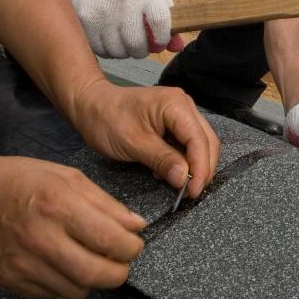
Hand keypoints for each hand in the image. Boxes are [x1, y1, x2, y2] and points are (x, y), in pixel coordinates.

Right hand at [0, 154, 145, 298]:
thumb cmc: (22, 180)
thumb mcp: (69, 177)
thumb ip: (106, 203)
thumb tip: (136, 225)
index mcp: (59, 206)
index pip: (109, 240)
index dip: (131, 247)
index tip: (134, 244)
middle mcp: (40, 238)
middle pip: (96, 274)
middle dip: (119, 272)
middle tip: (122, 262)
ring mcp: (23, 263)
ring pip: (77, 290)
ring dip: (94, 279)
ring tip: (93, 260)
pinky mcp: (11, 280)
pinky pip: (53, 294)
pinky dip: (68, 284)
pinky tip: (66, 264)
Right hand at [67, 0, 182, 57]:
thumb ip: (168, 21)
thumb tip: (177, 47)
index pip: (160, 22)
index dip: (162, 38)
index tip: (159, 42)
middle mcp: (124, 0)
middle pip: (137, 43)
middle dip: (142, 51)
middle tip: (140, 47)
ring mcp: (103, 12)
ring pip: (118, 51)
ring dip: (124, 52)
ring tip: (124, 41)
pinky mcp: (86, 21)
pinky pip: (101, 50)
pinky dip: (109, 50)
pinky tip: (110, 39)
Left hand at [70, 78, 218, 202]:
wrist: (91, 105)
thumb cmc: (107, 120)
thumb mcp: (133, 143)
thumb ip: (162, 159)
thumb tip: (184, 179)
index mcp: (176, 105)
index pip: (199, 140)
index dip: (200, 168)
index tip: (193, 192)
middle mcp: (185, 106)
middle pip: (207, 141)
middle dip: (202, 169)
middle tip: (190, 193)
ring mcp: (181, 113)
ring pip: (200, 144)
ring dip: (193, 166)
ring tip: (176, 183)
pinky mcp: (175, 123)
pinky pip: (188, 144)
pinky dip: (183, 161)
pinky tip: (167, 171)